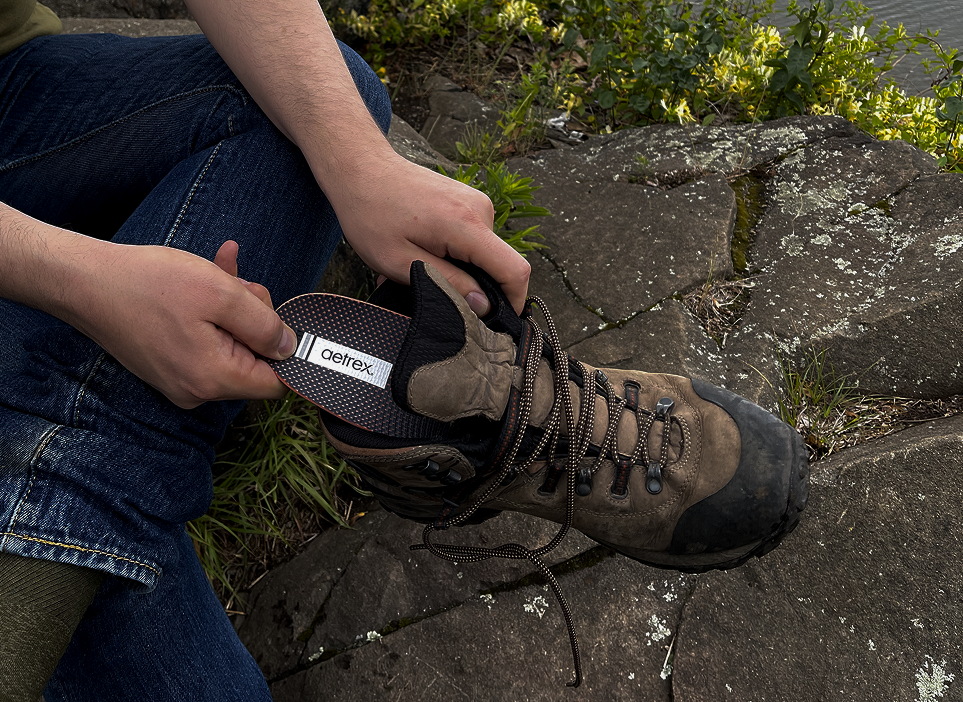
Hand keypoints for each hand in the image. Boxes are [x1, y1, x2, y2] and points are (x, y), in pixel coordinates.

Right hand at [70, 240, 294, 408]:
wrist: (82, 280)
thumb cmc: (149, 283)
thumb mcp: (221, 294)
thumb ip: (264, 324)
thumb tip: (290, 348)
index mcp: (213, 379)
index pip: (276, 383)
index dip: (285, 349)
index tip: (274, 315)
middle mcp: (196, 390)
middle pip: (253, 361)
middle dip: (255, 318)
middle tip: (242, 282)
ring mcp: (179, 380)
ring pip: (230, 344)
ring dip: (234, 306)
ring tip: (224, 269)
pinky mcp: (167, 364)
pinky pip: (205, 340)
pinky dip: (212, 310)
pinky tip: (213, 271)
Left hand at [331, 154, 530, 315]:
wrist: (361, 168)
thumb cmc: (371, 214)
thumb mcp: (401, 262)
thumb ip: (448, 284)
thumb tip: (484, 305)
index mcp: (466, 225)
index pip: (514, 270)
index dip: (513, 302)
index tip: (497, 322)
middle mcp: (480, 210)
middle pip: (499, 264)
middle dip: (474, 287)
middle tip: (430, 290)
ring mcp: (476, 202)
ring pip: (484, 254)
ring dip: (458, 269)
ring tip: (418, 268)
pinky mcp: (468, 201)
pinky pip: (473, 238)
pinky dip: (453, 253)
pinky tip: (422, 251)